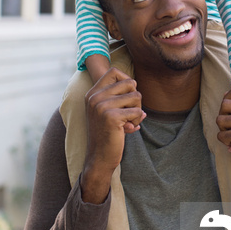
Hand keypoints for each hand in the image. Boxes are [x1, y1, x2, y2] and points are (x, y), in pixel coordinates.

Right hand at [81, 67, 144, 203]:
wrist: (99, 158)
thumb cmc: (107, 133)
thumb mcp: (107, 111)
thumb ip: (118, 97)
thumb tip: (136, 88)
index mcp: (92, 93)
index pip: (114, 71)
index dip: (127, 80)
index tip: (127, 96)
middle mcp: (95, 97)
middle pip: (129, 83)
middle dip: (135, 98)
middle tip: (130, 112)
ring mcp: (101, 106)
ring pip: (136, 96)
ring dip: (137, 110)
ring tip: (129, 122)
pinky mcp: (111, 116)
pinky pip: (137, 111)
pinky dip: (137, 121)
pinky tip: (129, 129)